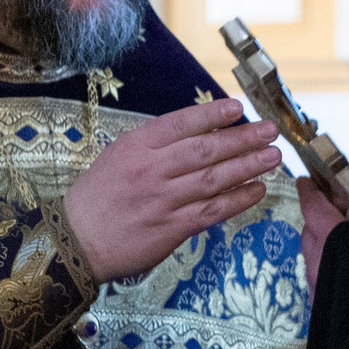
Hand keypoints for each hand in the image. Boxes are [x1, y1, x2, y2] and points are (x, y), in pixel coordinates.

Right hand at [64, 99, 281, 279]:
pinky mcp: (172, 228)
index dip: (212, 115)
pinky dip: (238, 199)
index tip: (239, 108)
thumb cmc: (99, 195)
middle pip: (205, 150)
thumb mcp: (119, 155)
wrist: (76, 239)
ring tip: (273, 157)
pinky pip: (212, 210)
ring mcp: (163, 200)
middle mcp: (151, 170)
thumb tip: (200, 131)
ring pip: (214, 178)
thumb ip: (156, 144)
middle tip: (270, 130)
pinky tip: (257, 189)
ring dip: (248, 166)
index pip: (181, 124)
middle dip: (243, 138)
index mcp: (136, 146)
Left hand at [298, 173, 348, 294]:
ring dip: (324, 247)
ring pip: (314, 263)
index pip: (316, 214)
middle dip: (320, 221)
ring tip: (347, 239)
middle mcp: (324, 272)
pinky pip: (322, 285)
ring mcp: (324, 299)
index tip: (306, 182)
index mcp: (342, 247)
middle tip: (339, 210)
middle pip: (310, 238)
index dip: (311, 196)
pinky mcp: (329, 321)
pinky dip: (331, 270)